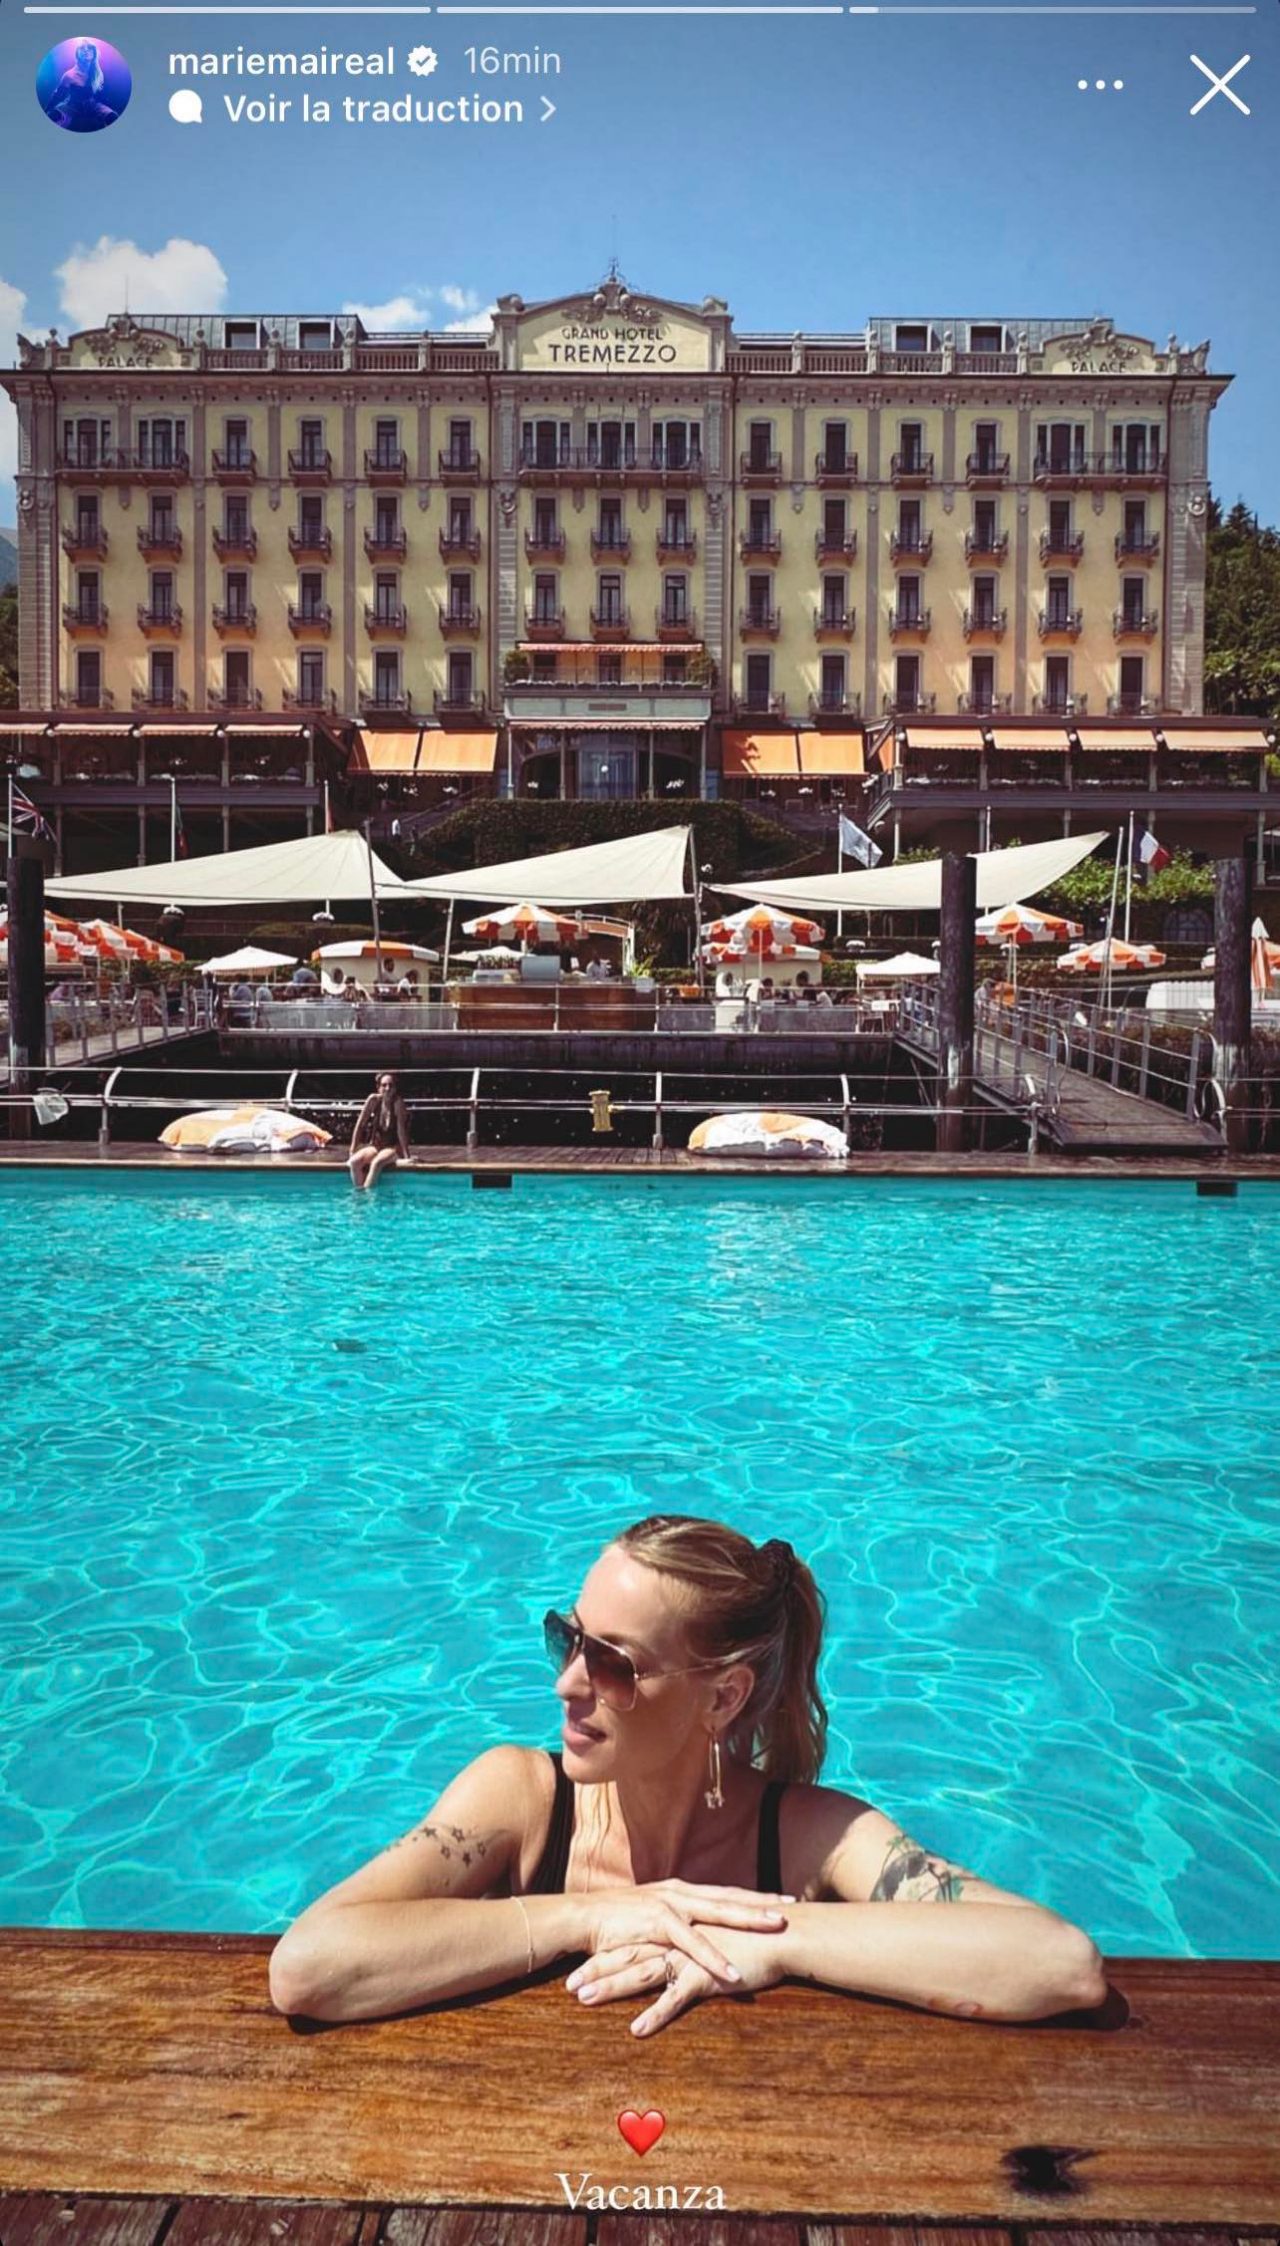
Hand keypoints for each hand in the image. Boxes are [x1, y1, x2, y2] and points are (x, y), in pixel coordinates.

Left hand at [566, 1922, 790, 2037]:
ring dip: (612, 1987)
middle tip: (567, 1986)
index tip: (576, 1969)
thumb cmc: (751, 1938)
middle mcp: (676, 1940)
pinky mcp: (707, 1974)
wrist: (782, 1933)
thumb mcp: (714, 1937)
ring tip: (584, 2000)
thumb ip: (692, 1942)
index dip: (604, 1956)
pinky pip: (676, 1997)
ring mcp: (689, 1956)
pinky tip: (636, 2029)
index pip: (632, 1943)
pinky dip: (655, 2014)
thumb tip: (678, 1954)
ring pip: (642, 1971)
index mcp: (676, 1930)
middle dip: (596, 1970)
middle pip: (628, 1954)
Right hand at [577, 1880, 793, 1987]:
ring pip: (718, 1914)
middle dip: (763, 1903)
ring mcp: (670, 1905)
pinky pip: (692, 1944)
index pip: (726, 1893)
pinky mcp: (657, 1924)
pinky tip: (732, 1972)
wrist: (582, 1917)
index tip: (783, 1900)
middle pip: (730, 1898)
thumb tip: (695, 1932)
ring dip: (749, 1922)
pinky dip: (713, 1958)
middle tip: (793, 1908)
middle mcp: (681, 1893)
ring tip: (776, 1931)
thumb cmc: (616, 1922)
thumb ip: (675, 1922)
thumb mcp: (651, 1918)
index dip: (755, 1897)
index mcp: (682, 1891)